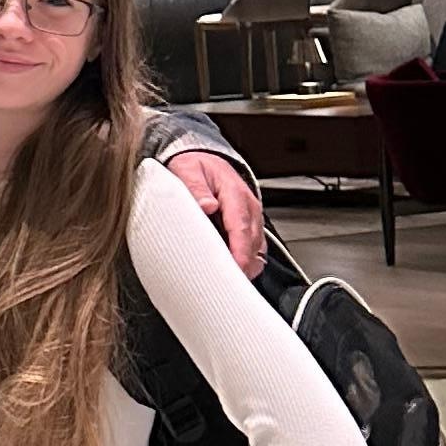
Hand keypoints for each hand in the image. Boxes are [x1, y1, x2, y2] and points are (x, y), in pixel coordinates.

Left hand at [166, 143, 266, 276]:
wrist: (203, 161)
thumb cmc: (196, 167)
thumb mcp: (188, 170)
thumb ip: (195, 187)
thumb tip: (206, 205)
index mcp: (235, 193)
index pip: (241, 227)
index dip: (239, 251)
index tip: (234, 269)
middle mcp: (249, 207)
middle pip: (252, 242)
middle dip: (242, 265)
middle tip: (225, 285)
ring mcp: (252, 218)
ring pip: (257, 249)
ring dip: (245, 265)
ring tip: (227, 282)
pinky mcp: (250, 226)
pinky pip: (255, 249)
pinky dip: (246, 261)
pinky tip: (233, 271)